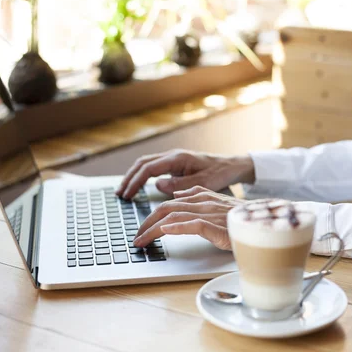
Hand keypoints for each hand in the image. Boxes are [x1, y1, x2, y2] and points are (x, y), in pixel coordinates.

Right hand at [116, 149, 254, 198]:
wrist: (231, 165)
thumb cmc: (220, 173)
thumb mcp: (203, 182)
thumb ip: (180, 184)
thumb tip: (158, 184)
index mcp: (177, 159)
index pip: (148, 169)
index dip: (135, 182)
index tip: (127, 195)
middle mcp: (172, 156)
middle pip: (142, 164)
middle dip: (129, 178)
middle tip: (120, 194)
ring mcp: (173, 159)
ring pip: (146, 164)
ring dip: (133, 176)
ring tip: (125, 191)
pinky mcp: (175, 164)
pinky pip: (153, 167)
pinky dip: (142, 175)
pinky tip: (139, 185)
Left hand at [132, 186, 244, 249]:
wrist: (263, 221)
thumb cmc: (239, 217)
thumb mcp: (216, 205)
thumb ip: (197, 199)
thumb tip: (178, 197)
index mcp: (201, 195)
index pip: (169, 204)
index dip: (152, 216)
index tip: (142, 229)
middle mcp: (202, 201)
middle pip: (165, 208)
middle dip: (146, 223)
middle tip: (136, 237)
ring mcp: (208, 212)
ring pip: (173, 216)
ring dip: (153, 229)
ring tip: (141, 241)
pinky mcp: (215, 225)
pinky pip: (192, 224)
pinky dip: (176, 227)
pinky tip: (165, 232)